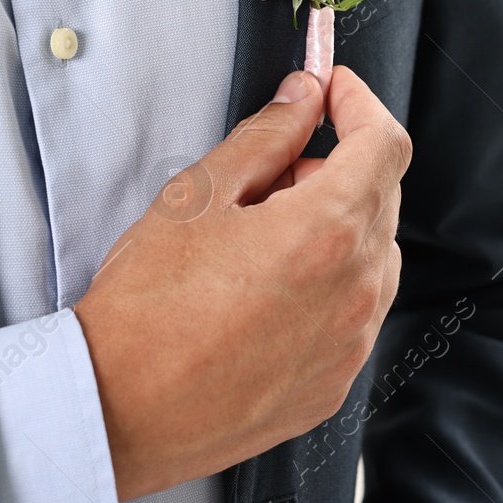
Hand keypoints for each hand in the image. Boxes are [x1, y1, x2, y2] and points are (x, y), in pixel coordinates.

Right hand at [74, 65, 410, 500]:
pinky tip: (266, 293)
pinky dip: (328, 286)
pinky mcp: (336, 382)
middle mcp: (356, 290)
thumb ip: (266, 136)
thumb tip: (302, 99)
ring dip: (335, 230)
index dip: (360, 104)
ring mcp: (351, 343)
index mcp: (327, 231)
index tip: (335, 92)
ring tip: (259, 242)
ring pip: (372, 256)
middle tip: (270, 175)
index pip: (385, 143)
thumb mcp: (197, 196)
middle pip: (382, 197)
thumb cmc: (146, 310)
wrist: (118, 411)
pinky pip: (355, 313)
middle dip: (336, 167)